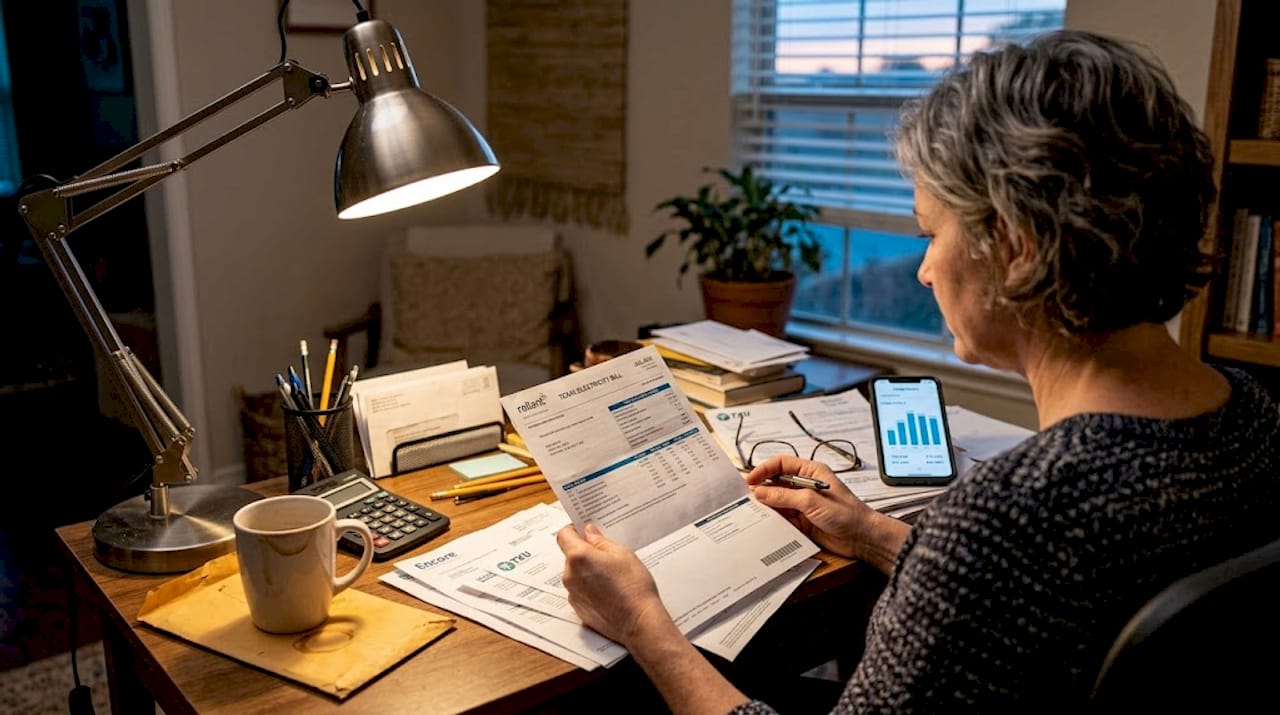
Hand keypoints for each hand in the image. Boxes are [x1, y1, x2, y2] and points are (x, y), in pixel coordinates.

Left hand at [556, 523, 671, 645]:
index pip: (563, 535)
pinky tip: (608, 591)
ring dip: (587, 571)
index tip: (584, 530)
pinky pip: (580, 591)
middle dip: (585, 553)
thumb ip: (601, 541)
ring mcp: (573, 594)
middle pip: (570, 556)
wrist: (638, 621)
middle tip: (606, 556)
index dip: (573, 530)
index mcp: (578, 557)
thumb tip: (589, 533)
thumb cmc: (633, 586)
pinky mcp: (578, 609)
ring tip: (611, 576)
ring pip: (576, 574)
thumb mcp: (622, 554)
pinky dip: (589, 588)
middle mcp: (570, 576)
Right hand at [746, 455, 882, 559]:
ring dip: (767, 506)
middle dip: (762, 489)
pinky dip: (774, 520)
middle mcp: (806, 486)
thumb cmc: (846, 513)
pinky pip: (783, 518)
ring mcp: (804, 504)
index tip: (750, 479)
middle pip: (777, 482)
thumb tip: (761, 492)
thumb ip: (784, 496)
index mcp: (811, 472)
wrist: (862, 538)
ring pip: (778, 501)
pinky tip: (765, 523)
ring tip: (752, 512)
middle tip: (746, 498)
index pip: (782, 464)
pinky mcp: (803, 520)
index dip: (764, 469)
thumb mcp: (812, 501)